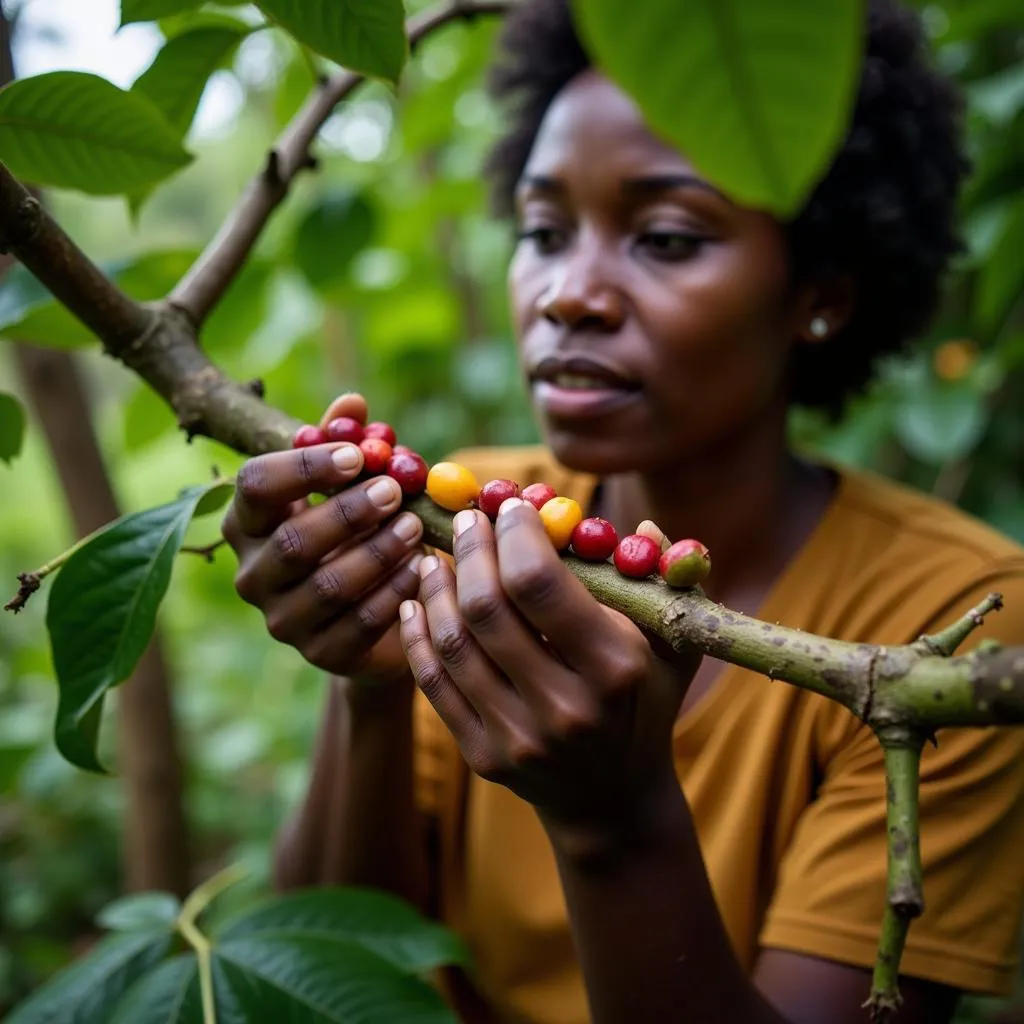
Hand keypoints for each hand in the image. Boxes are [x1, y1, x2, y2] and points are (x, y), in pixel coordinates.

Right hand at [222, 393, 422, 684]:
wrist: (373, 611)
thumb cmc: (355, 531)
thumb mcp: (350, 486)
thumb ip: (347, 444)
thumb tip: (353, 402)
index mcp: (248, 520)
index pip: (255, 486)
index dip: (306, 468)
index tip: (358, 454)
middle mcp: (252, 573)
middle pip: (293, 541)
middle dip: (348, 512)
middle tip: (394, 491)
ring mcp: (282, 619)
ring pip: (328, 585)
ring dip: (377, 553)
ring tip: (415, 528)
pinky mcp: (320, 654)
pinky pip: (357, 625)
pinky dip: (392, 593)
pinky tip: (421, 570)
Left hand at [398, 498, 701, 846]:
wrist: (615, 797)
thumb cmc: (647, 697)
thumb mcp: (677, 641)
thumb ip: (668, 581)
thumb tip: (646, 529)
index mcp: (615, 667)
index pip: (540, 585)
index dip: (515, 535)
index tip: (509, 508)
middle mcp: (565, 707)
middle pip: (488, 608)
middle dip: (471, 551)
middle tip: (466, 521)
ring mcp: (519, 737)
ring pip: (454, 642)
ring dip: (437, 588)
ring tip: (437, 557)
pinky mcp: (484, 757)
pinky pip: (435, 684)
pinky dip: (418, 635)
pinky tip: (416, 602)